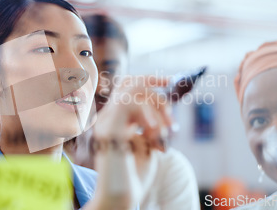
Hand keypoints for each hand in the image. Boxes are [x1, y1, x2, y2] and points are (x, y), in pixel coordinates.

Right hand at [89, 76, 172, 209]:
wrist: (121, 197)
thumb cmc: (135, 176)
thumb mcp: (148, 143)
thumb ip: (151, 123)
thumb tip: (163, 103)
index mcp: (115, 119)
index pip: (127, 85)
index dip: (148, 79)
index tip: (168, 81)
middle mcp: (108, 117)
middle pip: (131, 82)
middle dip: (157, 93)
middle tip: (171, 121)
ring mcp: (106, 121)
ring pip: (133, 90)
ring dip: (156, 107)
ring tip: (164, 132)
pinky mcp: (109, 129)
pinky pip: (130, 104)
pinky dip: (149, 115)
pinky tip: (154, 133)